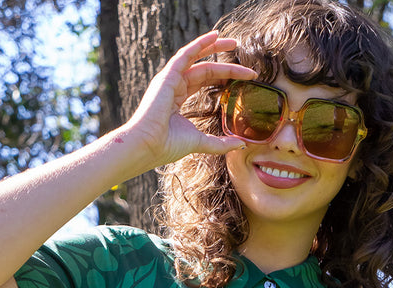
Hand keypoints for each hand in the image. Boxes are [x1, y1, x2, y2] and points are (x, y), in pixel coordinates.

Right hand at [124, 31, 257, 167]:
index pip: (205, 81)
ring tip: (235, 43)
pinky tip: (215, 36)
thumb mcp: (200, 142)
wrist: (147, 146)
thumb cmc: (166, 146)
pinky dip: (200, 44)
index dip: (224, 77)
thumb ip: (220, 143)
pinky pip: (186, 54)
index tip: (245, 78)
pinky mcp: (167, 76)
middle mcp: (174, 85)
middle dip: (226, 64)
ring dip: (215, 47)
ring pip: (197, 58)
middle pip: (204, 68)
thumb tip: (241, 144)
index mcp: (178, 99)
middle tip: (244, 62)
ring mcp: (170, 79)